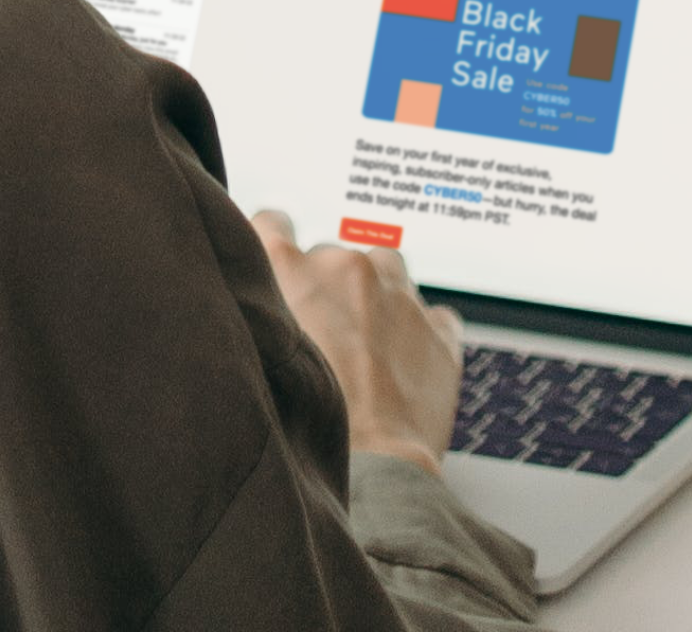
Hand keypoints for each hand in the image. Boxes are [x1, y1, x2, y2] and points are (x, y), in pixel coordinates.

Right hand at [252, 209, 465, 477]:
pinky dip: (418, 333)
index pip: (272, 222)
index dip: (273, 244)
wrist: (369, 468)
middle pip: (331, 257)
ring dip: (376, 298)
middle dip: (327, 288)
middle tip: (321, 338)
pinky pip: (430, 314)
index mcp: (293, 268)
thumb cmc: (302, 424)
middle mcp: (347, 268)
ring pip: (385, 270)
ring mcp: (399, 294)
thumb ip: (255, 312)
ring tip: (364, 350)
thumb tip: (253, 302)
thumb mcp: (256, 354)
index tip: (278, 265)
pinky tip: (401, 367)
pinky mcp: (439, 329)